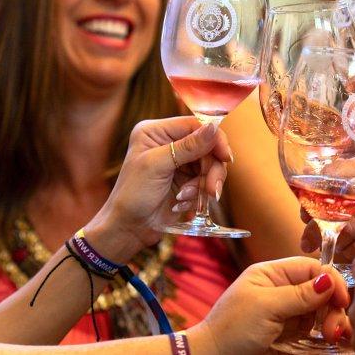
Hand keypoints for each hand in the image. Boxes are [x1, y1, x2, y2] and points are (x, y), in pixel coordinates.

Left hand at [84, 117, 231, 261]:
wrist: (128, 229)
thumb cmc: (133, 194)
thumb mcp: (157, 166)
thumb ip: (187, 147)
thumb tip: (214, 127)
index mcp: (156, 132)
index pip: (195, 125)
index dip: (214, 139)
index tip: (226, 157)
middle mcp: (168, 143)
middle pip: (207, 147)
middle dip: (211, 170)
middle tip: (211, 190)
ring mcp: (179, 163)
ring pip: (210, 166)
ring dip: (204, 185)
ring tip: (187, 198)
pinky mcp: (186, 180)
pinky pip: (206, 182)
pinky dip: (198, 195)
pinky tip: (180, 204)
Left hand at [195, 257, 351, 354]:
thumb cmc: (232, 329)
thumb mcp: (266, 306)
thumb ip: (299, 294)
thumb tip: (330, 279)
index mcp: (272, 274)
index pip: (311, 268)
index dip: (331, 281)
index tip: (342, 301)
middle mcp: (281, 290)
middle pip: (319, 291)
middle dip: (331, 307)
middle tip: (334, 330)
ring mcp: (286, 313)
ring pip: (319, 312)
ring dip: (328, 323)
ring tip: (331, 337)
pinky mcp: (288, 335)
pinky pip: (312, 331)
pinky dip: (322, 335)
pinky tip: (329, 341)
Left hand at [299, 155, 354, 261]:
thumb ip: (345, 168)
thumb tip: (307, 175)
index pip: (339, 181)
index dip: (318, 200)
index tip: (304, 212)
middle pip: (345, 212)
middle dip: (321, 229)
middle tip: (306, 240)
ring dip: (337, 243)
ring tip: (325, 246)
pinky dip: (354, 253)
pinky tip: (345, 253)